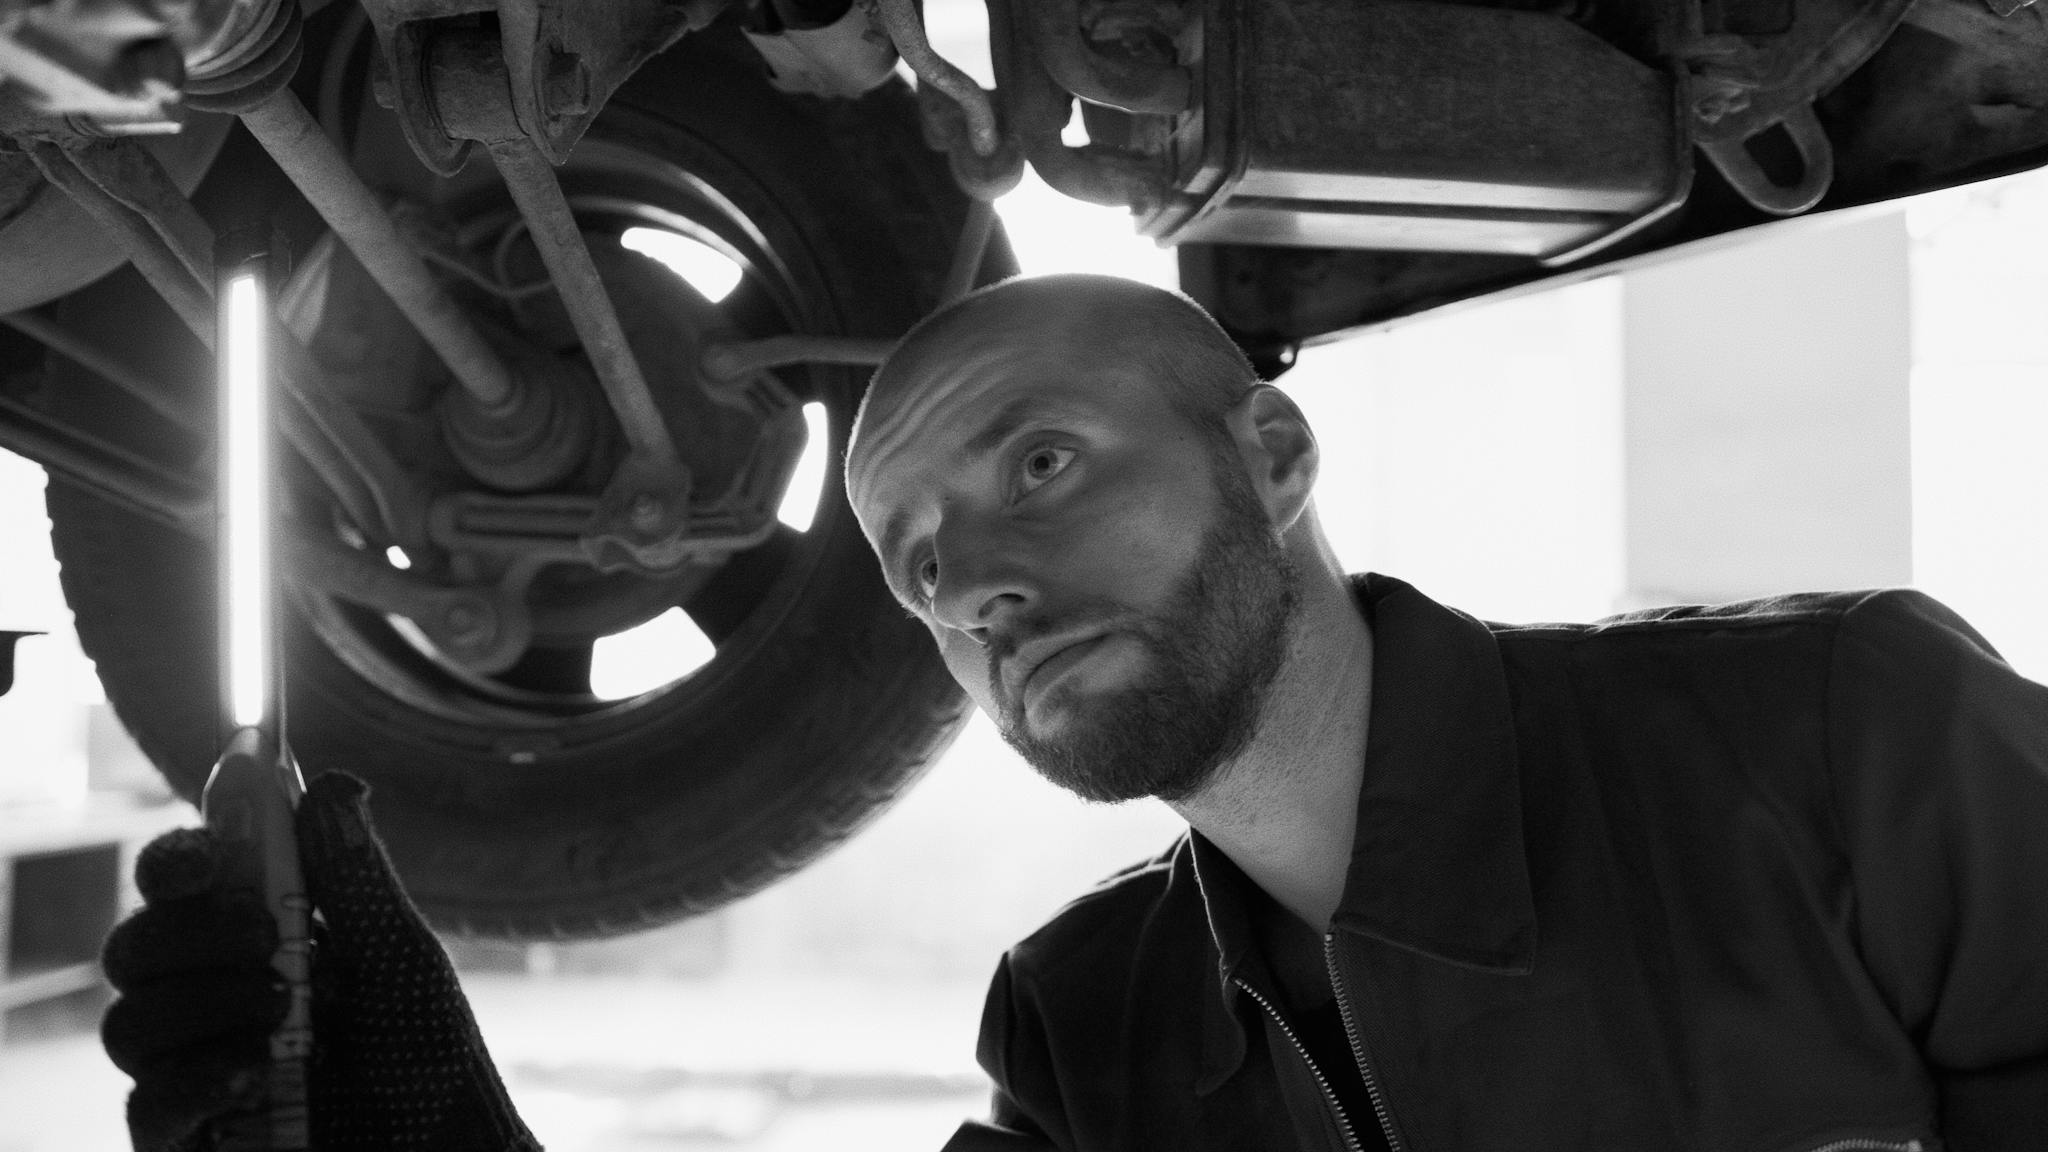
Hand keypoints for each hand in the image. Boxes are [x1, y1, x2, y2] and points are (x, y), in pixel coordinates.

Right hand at [101, 772, 540, 1151]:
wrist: (448, 1148)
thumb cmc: (428, 1054)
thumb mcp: (400, 958)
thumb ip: (355, 879)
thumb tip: (333, 784)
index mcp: (254, 939)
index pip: (182, 884)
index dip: (176, 858)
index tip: (205, 855)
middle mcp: (210, 998)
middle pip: (134, 946)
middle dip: (193, 933)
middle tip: (267, 939)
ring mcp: (192, 1069)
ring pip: (129, 1022)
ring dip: (206, 1005)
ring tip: (283, 1015)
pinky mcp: (188, 1137)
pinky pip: (146, 1107)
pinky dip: (195, 1081)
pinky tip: (252, 1076)